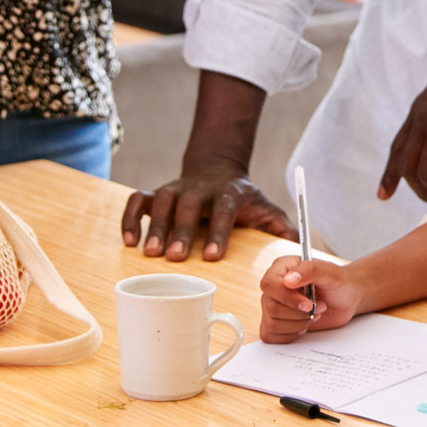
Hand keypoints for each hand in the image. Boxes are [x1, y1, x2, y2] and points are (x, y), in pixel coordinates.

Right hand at [121, 161, 292, 260]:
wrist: (218, 169)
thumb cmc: (242, 199)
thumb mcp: (265, 208)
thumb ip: (280, 227)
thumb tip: (298, 247)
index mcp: (229, 193)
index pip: (223, 209)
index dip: (217, 232)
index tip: (211, 256)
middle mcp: (200, 189)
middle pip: (187, 204)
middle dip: (179, 230)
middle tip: (173, 257)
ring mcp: (176, 188)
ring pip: (160, 201)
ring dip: (153, 226)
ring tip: (148, 253)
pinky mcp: (157, 192)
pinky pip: (137, 201)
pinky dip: (130, 218)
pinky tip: (128, 241)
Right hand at [258, 256, 360, 342]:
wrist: (346, 298)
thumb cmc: (339, 282)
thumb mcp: (330, 272)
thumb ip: (310, 270)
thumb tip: (289, 280)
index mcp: (282, 268)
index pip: (270, 284)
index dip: (287, 298)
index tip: (308, 304)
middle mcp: (274, 287)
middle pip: (271, 307)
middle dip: (299, 313)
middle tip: (318, 307)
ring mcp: (272, 305)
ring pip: (272, 324)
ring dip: (298, 324)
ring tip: (313, 314)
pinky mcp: (276, 322)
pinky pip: (272, 336)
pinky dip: (291, 334)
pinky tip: (303, 324)